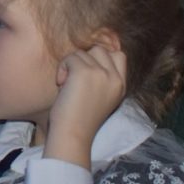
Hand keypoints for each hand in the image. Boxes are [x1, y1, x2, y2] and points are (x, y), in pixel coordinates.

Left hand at [45, 45, 126, 169]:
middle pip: (100, 49)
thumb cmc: (80, 118)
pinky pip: (70, 58)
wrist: (73, 134)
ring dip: (70, 65)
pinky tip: (61, 84)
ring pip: (82, 52)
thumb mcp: (101, 96)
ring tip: (67, 85)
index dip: (101, 57)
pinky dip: (62, 68)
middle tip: (75, 80)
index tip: (87, 70)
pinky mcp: (84, 72)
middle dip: (84, 60)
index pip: (119, 55)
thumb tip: (89, 54)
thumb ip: (102, 78)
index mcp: (121, 85)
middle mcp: (115, 78)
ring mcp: (101, 74)